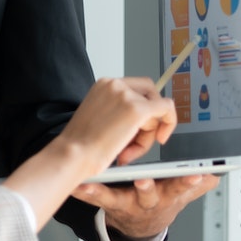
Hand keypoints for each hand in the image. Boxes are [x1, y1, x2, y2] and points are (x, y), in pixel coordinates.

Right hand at [3, 79, 176, 228]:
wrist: (72, 155)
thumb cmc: (80, 146)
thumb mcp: (99, 119)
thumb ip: (118, 113)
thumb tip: (143, 119)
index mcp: (103, 85)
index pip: (135, 88)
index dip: (143, 106)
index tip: (141, 125)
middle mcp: (115, 84)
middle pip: (149, 94)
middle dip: (150, 117)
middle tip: (140, 140)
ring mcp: (126, 95)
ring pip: (156, 108)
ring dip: (148, 132)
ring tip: (129, 151)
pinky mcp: (138, 109)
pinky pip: (167, 109)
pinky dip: (169, 123)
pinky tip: (161, 138)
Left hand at [72, 175, 213, 237]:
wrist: (141, 228)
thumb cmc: (163, 200)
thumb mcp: (184, 193)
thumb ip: (201, 182)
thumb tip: (218, 171)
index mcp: (170, 194)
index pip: (183, 186)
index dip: (190, 181)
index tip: (197, 173)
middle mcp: (149, 200)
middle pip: (151, 194)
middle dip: (149, 188)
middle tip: (144, 180)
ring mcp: (128, 204)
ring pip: (118, 198)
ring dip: (105, 192)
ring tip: (92, 184)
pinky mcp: (110, 204)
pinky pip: (97, 198)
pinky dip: (86, 192)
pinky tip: (76, 184)